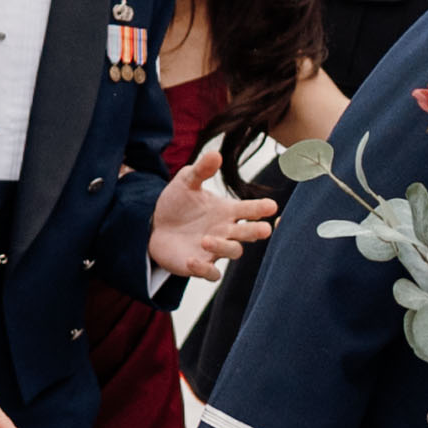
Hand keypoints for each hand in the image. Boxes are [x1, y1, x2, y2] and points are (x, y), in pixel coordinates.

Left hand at [149, 156, 278, 277]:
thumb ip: (201, 170)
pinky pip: (210, 273)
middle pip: (247, 233)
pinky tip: (192, 259)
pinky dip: (204, 269)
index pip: (250, 209)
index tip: (271, 205)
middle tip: (264, 230)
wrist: (155, 225)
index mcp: (227, 211)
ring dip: (223, 246)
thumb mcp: (186, 181)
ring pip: (232, 252)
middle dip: (256, 231)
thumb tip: (215, 154)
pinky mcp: (200, 265)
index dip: (261, 208)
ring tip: (206, 239)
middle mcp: (226, 231)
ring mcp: (215, 250)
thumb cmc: (178, 203)